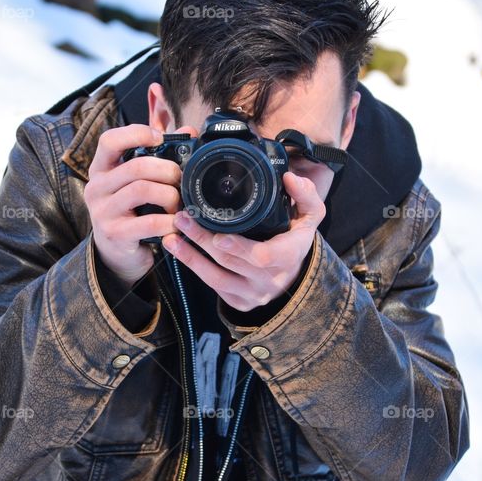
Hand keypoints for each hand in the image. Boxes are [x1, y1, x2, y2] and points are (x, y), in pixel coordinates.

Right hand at [84, 123, 198, 287]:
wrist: (116, 253)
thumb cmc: (131, 211)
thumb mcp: (137, 182)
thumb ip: (159, 156)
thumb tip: (189, 131)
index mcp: (101, 168)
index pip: (109, 140)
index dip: (136, 133)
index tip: (160, 138)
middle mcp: (97, 187)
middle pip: (136, 167)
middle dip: (167, 170)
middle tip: (180, 179)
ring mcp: (103, 211)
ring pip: (143, 190)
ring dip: (170, 195)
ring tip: (178, 203)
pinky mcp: (115, 234)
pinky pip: (149, 222)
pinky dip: (169, 221)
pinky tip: (175, 223)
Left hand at [162, 171, 324, 311]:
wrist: (293, 274)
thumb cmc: (295, 239)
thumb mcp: (310, 216)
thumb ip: (306, 195)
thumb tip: (289, 178)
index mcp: (289, 255)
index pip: (264, 256)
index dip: (239, 247)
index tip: (219, 234)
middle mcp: (271, 278)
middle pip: (231, 261)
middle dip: (203, 240)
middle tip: (183, 218)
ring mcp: (254, 293)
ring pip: (217, 278)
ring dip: (190, 256)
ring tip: (171, 237)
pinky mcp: (239, 302)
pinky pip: (213, 287)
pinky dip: (194, 268)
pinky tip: (179, 251)